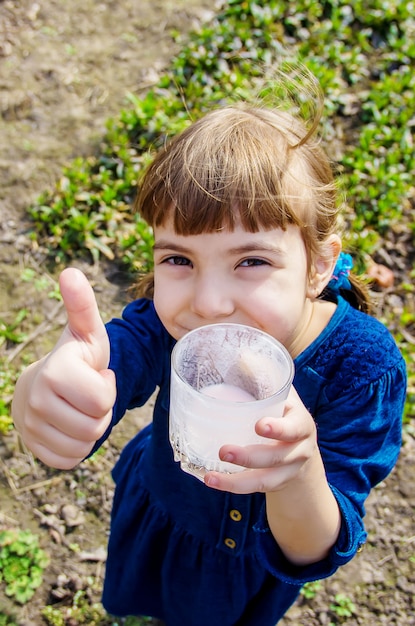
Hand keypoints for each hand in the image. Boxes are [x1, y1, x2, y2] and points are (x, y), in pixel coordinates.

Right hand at [12, 268, 115, 468]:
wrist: (43, 386)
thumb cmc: (75, 359)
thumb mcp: (86, 333)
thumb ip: (82, 305)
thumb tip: (70, 271)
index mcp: (54, 372)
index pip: (102, 400)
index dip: (107, 389)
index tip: (96, 376)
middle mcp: (37, 402)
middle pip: (96, 426)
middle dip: (101, 411)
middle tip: (89, 395)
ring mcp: (32, 428)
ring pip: (85, 445)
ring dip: (91, 429)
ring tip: (80, 408)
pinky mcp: (34, 449)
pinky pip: (71, 459)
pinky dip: (78, 447)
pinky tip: (70, 426)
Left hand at [204, 386, 318, 493]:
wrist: (302, 452)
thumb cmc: (283, 413)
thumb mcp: (281, 395)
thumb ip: (264, 376)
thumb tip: (240, 353)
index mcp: (301, 422)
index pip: (295, 427)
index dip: (280, 428)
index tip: (259, 425)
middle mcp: (299, 449)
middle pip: (277, 457)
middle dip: (250, 457)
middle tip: (224, 452)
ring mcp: (288, 470)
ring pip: (266, 480)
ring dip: (237, 480)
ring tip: (211, 477)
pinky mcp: (275, 484)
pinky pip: (255, 489)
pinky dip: (233, 486)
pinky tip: (211, 481)